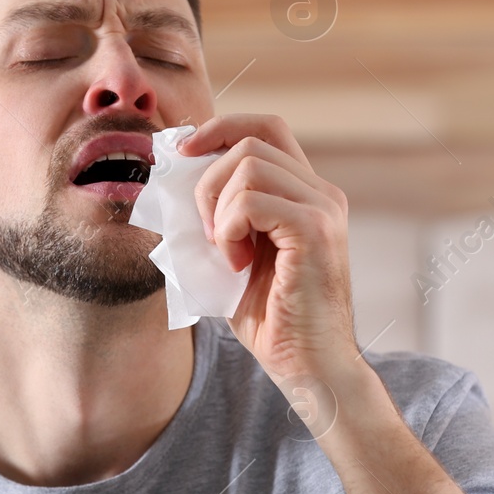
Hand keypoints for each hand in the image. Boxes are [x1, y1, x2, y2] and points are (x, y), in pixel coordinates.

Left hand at [181, 114, 361, 388]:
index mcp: (306, 193)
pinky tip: (236, 262)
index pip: (266, 128)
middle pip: (251, 141)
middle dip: (208, 179)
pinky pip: (252, 201)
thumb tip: (171, 180)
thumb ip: (216, 215)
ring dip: (219, 208)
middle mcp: (322, 193)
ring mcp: (323, 209)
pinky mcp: (316, 231)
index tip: (183, 150)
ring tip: (226, 251)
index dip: (220, 127)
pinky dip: (230, 228)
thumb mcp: (232, 254)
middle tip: (206, 232)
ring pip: (249, 165)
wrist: (307, 366)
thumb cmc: (271, 319)